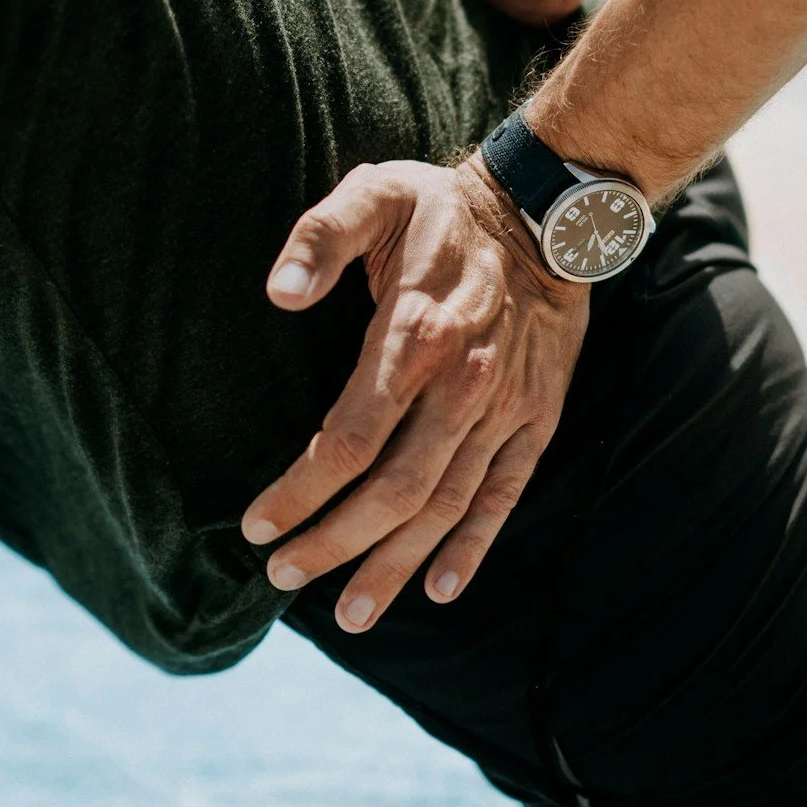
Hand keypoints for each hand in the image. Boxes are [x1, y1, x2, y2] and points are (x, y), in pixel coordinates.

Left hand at [242, 157, 587, 629]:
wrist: (548, 214)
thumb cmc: (444, 208)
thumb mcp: (377, 194)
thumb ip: (322, 236)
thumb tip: (280, 291)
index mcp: (413, 337)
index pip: (347, 441)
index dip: (299, 493)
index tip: (257, 525)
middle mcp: (461, 386)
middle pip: (391, 491)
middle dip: (334, 544)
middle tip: (283, 577)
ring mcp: (504, 409)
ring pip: (444, 506)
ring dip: (395, 565)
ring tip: (351, 613)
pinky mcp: (537, 419)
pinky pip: (504, 495)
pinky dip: (474, 547)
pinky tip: (440, 588)